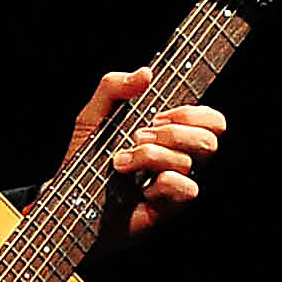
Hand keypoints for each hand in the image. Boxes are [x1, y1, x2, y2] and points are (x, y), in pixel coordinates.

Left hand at [67, 69, 227, 242]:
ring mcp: (178, 185)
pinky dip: (161, 183)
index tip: (157, 116)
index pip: (213, 121)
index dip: (192, 113)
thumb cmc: (85, 160)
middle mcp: (182, 159)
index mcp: (173, 136)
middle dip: (173, 134)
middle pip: (210, 139)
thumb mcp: (94, 117)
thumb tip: (145, 73)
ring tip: (121, 162)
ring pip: (190, 162)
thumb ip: (113, 88)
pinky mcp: (171, 207)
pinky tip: (140, 188)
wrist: (69, 199)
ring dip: (150, 156)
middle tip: (138, 137)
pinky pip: (187, 188)